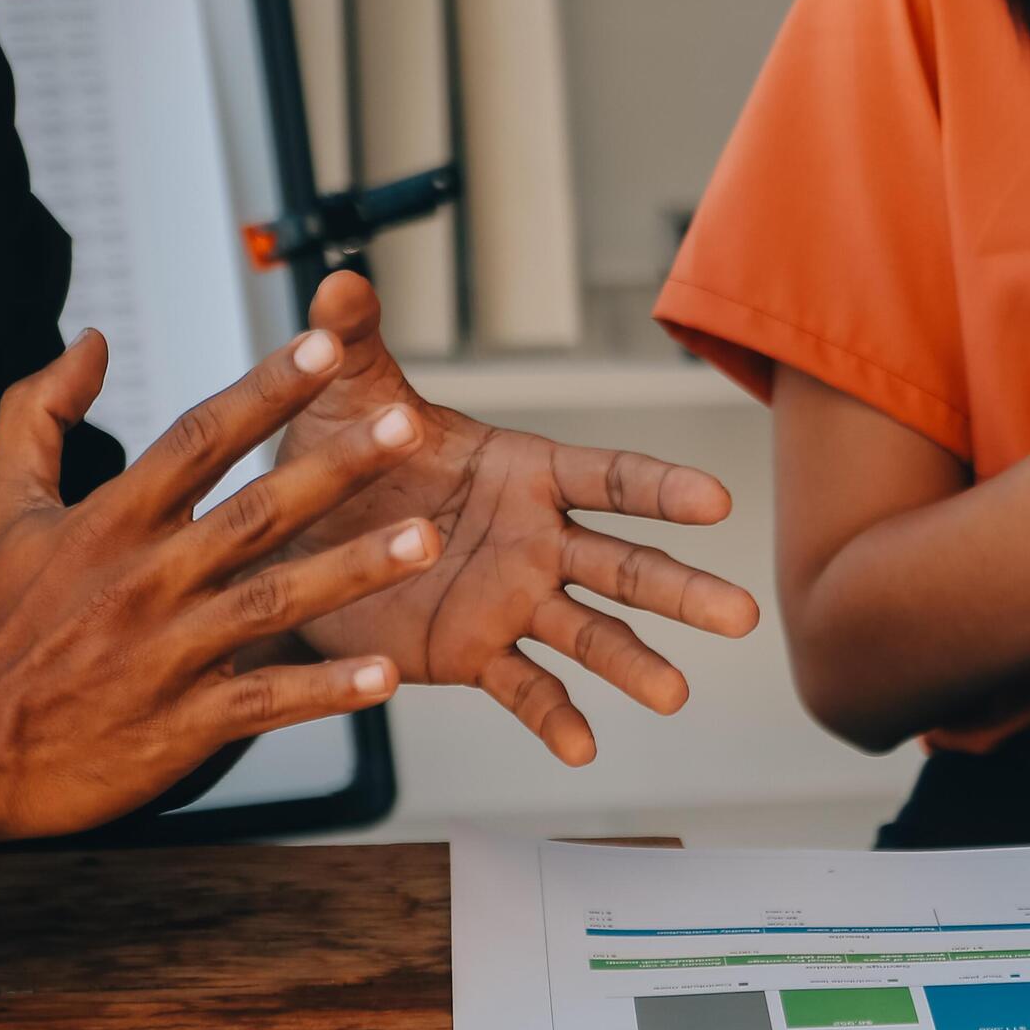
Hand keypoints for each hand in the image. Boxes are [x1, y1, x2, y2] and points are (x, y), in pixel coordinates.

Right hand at [0, 326, 438, 842]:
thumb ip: (37, 414)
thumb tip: (87, 341)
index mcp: (112, 520)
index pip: (199, 438)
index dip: (264, 390)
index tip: (322, 346)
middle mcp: (148, 578)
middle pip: (257, 511)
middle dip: (336, 468)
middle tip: (404, 427)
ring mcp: (170, 650)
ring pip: (277, 599)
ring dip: (355, 570)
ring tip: (427, 541)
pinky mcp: (186, 721)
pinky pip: (269, 698)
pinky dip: (326, 689)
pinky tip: (384, 675)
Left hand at [267, 273, 760, 765]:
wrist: (287, 545)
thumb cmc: (332, 458)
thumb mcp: (341, 396)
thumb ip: (351, 343)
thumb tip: (338, 282)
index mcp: (523, 474)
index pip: (608, 478)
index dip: (661, 489)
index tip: (717, 502)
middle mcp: (536, 541)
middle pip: (626, 565)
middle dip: (683, 590)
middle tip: (742, 617)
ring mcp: (512, 602)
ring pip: (592, 634)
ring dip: (635, 663)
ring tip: (675, 694)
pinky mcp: (475, 654)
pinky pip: (525, 688)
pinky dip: (554, 718)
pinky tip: (583, 748)